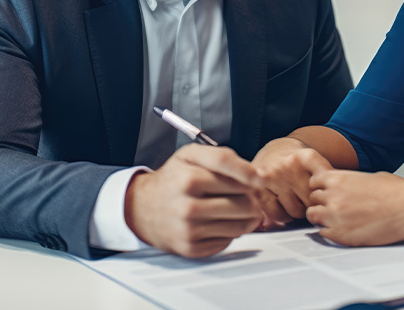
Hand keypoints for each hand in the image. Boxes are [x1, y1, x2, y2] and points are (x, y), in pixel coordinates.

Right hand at [124, 144, 263, 257]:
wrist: (143, 208)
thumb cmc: (173, 179)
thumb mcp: (190, 156)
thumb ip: (223, 157)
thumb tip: (256, 175)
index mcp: (189, 177)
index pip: (232, 173)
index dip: (251, 175)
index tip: (260, 179)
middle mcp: (188, 204)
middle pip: (243, 202)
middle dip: (251, 198)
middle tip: (247, 195)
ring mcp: (190, 228)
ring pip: (240, 224)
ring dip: (246, 217)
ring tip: (238, 208)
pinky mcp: (192, 247)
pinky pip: (228, 240)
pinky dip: (230, 231)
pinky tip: (220, 221)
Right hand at [252, 137, 332, 224]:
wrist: (275, 150)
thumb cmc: (300, 162)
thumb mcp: (316, 162)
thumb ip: (329, 177)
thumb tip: (337, 200)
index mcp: (307, 156)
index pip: (326, 182)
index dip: (328, 193)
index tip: (327, 193)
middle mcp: (289, 165)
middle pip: (312, 201)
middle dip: (314, 204)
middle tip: (311, 198)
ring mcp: (272, 177)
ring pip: (296, 211)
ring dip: (299, 211)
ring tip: (297, 201)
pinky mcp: (259, 189)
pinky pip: (277, 214)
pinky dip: (283, 216)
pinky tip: (285, 207)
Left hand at [306, 170, 403, 246]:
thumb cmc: (396, 192)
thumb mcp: (370, 176)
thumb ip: (352, 181)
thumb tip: (350, 186)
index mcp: (338, 178)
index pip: (314, 182)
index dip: (321, 188)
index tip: (328, 192)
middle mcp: (332, 196)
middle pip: (312, 199)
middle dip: (321, 202)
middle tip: (334, 207)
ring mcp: (335, 217)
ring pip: (313, 216)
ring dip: (322, 218)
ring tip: (336, 219)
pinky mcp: (342, 235)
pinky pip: (323, 234)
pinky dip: (330, 232)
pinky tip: (343, 230)